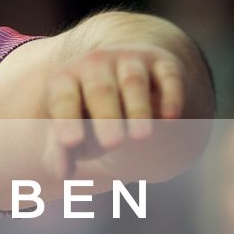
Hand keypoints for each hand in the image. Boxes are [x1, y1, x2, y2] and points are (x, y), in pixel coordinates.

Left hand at [42, 41, 192, 180]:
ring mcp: (130, 60)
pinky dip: (170, 95)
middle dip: (106, 116)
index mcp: (66, 78)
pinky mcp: (162, 63)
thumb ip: (64, 148)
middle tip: (111, 143)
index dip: (67, 119)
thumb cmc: (91, 111)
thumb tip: (63, 173)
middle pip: (101, 90)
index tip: (72, 143)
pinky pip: (168, 76)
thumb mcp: (74, 125)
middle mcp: (96, 63)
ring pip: (133, 82)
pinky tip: (171, 118)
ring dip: (138, 109)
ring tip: (141, 137)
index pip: (63, 98)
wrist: (125, 72)